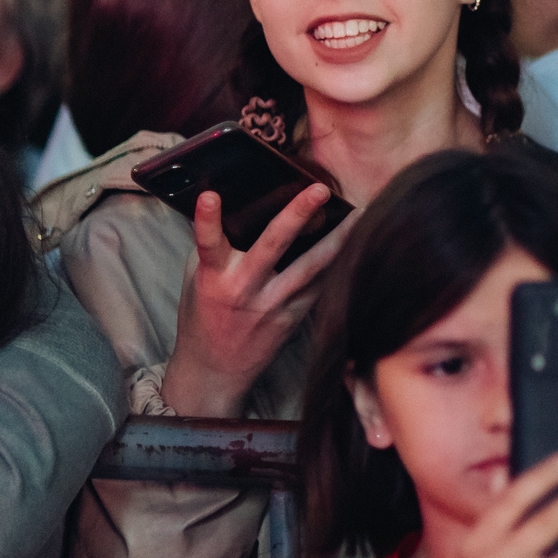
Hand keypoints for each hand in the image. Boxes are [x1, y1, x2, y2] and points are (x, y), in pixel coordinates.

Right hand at [162, 185, 351, 417]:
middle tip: (320, 189)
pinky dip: (335, 265)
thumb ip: (215, 250)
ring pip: (311, 267)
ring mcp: (273, 304)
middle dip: (297, 214)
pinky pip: (319, 285)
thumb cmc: (205, 316)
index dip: (207, 220)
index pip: (207, 243)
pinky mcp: (294, 317)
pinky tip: (356, 246)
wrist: (217, 369)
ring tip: (358, 214)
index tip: (212, 195)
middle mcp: (244, 289)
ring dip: (337, 239)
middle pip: (273, 245)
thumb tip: (237, 210)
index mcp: (213, 278)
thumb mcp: (198, 281)